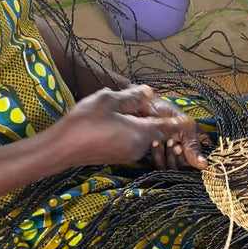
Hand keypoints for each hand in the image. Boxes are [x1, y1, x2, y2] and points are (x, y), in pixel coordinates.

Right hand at [52, 85, 207, 168]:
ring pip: (145, 135)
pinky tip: (117, 116)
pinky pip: (134, 140)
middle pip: (157, 130)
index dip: (178, 120)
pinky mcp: (117, 156)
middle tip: (146, 98)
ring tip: (128, 103)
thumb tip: (149, 92)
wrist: (61, 149)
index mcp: (141, 134)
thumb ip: (131, 96)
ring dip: (142, 121)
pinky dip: (133, 128)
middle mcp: (139, 147)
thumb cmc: (84, 122)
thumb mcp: (108, 100)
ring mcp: (128, 154)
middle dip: (156, 115)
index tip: (187, 115)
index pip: (169, 128)